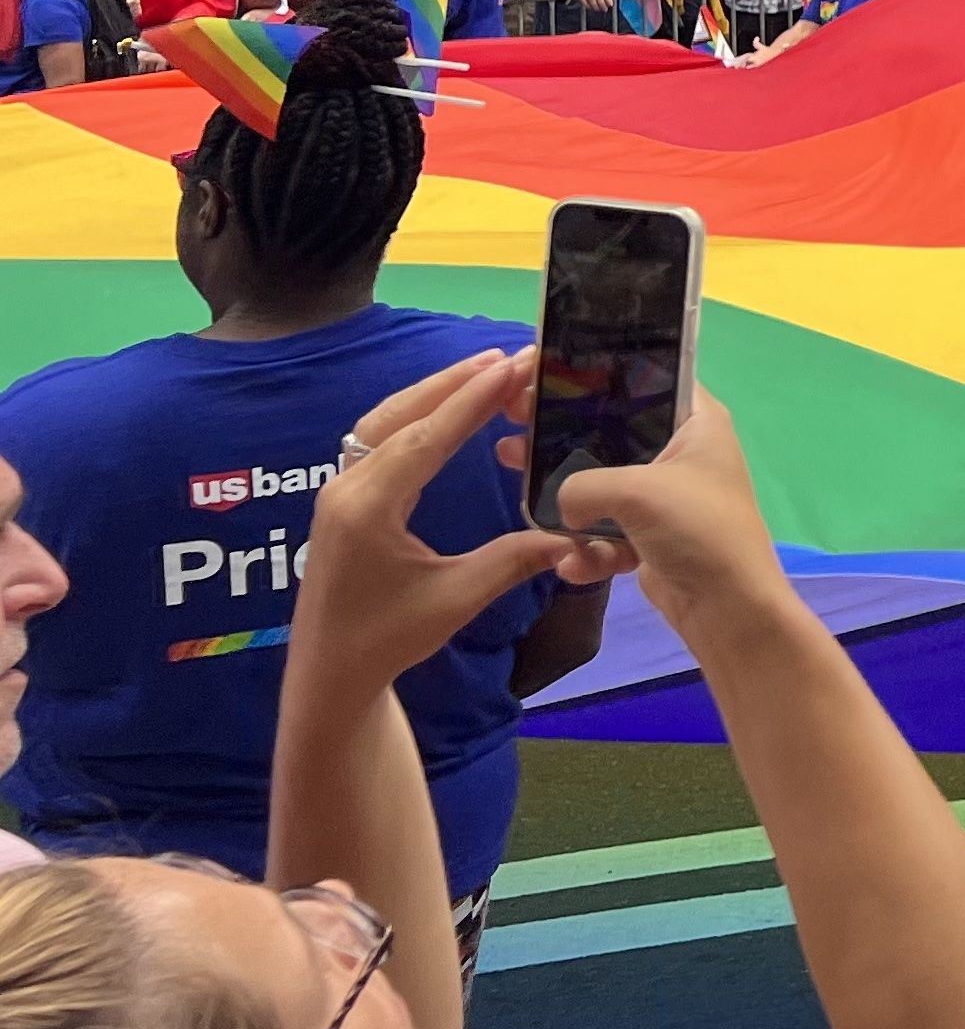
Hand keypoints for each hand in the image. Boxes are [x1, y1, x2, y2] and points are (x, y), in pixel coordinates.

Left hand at [291, 352, 597, 701]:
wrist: (329, 672)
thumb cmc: (387, 639)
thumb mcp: (455, 599)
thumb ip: (512, 560)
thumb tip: (572, 535)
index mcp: (369, 508)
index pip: (427, 437)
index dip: (473, 400)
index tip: (513, 365)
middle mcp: (347, 488)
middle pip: (402, 415)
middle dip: (454, 383)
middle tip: (508, 356)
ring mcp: (340, 491)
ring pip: (386, 422)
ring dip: (434, 393)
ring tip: (483, 371)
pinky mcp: (344, 500)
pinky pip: (378, 440)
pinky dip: (417, 415)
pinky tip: (445, 411)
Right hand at [520, 390, 790, 634]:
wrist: (727, 610)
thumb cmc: (697, 530)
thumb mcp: (635, 490)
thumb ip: (581, 482)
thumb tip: (562, 504)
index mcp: (695, 421)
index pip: (644, 377)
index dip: (593, 373)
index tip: (539, 375)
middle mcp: (680, 451)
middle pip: (609, 432)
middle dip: (560, 437)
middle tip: (513, 427)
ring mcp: (662, 496)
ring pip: (599, 485)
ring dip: (563, 498)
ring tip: (522, 496)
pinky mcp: (648, 535)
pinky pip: (604, 531)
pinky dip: (588, 549)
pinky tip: (575, 566)